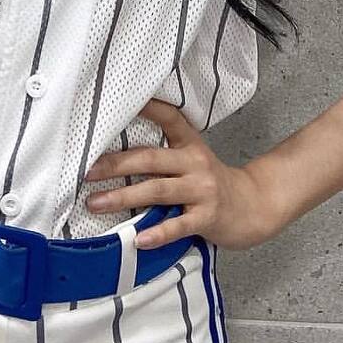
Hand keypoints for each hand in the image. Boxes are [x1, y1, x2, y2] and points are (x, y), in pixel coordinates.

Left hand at [83, 96, 289, 251]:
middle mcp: (195, 163)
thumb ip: (164, 156)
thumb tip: (117, 156)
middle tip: (87, 172)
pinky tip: (139, 240)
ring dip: (123, 196)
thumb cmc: (213, 185)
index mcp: (190, 145)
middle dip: (116, 165)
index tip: (119, 103)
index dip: (149, 108)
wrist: (255, 207)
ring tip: (96, 203)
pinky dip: (158, 232)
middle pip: (150, 159)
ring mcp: (202, 190)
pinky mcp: (208, 217)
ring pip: (158, 191)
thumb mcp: (194, 160)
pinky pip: (179, 225)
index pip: (170, 118)